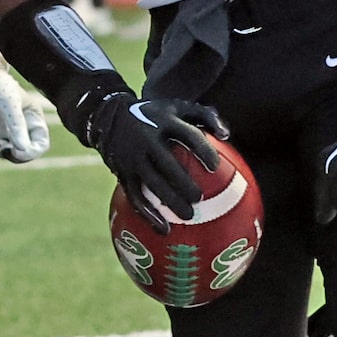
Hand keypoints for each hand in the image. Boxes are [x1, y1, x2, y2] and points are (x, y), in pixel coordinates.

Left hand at [0, 46, 50, 162]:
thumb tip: (23, 150)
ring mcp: (9, 129)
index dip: (31, 152)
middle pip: (26, 152)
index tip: (17, 151)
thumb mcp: (8, 104)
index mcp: (33, 117)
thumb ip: (16, 126)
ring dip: (2, 151)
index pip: (40, 144)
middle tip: (1, 148)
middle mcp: (24, 125)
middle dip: (15, 154)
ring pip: (11, 152)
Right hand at [78, 90, 225, 229]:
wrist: (109, 116)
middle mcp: (147, 139)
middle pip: (166, 163)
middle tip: (199, 198)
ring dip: (169, 201)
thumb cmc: (155, 114)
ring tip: (188, 216)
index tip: (214, 167)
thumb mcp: (177, 107)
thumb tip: (227, 135)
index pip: (186, 135)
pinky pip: (135, 197)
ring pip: (151, 182)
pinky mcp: (123, 173)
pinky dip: (148, 214)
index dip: (201, 150)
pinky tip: (163, 229)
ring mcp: (133, 157)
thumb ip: (205, 116)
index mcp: (164, 121)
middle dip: (182, 182)